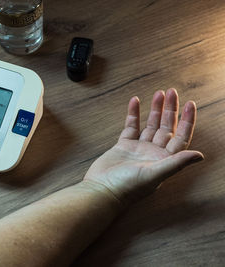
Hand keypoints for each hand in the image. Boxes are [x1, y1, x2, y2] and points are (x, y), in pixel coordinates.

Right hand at [84, 89, 203, 204]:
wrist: (103, 190)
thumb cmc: (128, 187)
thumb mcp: (154, 174)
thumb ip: (176, 163)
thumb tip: (200, 155)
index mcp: (164, 160)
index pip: (181, 137)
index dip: (187, 120)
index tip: (189, 103)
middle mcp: (154, 153)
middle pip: (166, 127)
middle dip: (170, 109)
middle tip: (172, 92)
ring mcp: (139, 149)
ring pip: (150, 125)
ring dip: (155, 109)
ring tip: (158, 93)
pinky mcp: (123, 146)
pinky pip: (131, 126)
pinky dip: (133, 114)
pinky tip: (135, 102)